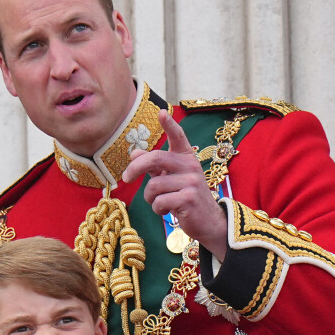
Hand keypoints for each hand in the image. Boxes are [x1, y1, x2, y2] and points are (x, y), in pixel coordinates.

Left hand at [122, 110, 227, 259]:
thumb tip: (134, 152)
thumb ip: (154, 166)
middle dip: (135, 168)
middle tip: (126, 177)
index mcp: (186, 158)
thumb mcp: (171, 179)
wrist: (208, 222)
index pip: (178, 137)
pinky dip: (157, 210)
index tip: (161, 112)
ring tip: (159, 203)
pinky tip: (166, 212)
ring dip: (150, 199)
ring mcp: (191, 182)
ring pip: (153, 186)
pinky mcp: (188, 199)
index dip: (169, 125)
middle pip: (155, 158)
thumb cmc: (186, 197)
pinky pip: (159, 202)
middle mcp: (190, 166)